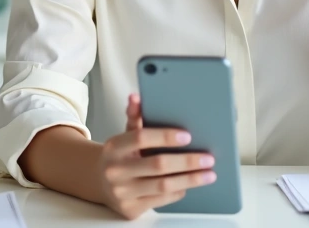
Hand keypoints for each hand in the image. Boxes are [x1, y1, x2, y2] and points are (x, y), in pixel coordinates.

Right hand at [95, 94, 216, 219]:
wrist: (99, 182)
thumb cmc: (120, 156)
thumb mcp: (125, 135)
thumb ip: (135, 117)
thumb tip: (136, 97)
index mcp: (114, 147)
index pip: (141, 137)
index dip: (165, 136)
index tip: (188, 136)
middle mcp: (115, 170)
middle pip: (158, 165)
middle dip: (188, 161)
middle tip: (208, 158)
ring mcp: (122, 192)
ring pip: (163, 186)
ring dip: (190, 179)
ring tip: (209, 174)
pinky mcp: (130, 209)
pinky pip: (161, 200)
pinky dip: (178, 191)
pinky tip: (188, 184)